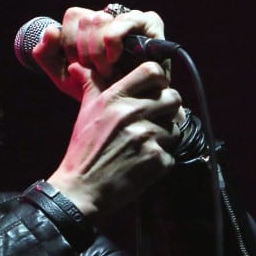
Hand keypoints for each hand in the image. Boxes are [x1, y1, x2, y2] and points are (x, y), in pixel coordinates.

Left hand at [31, 7, 165, 99]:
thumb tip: (51, 30)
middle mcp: (109, 16)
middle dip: (83, 51)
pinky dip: (112, 43)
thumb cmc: (96, 90)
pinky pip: (122, 22)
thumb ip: (45, 54)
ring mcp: (129, 17)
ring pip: (99, 19)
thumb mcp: (63, 75)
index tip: (77, 66)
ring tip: (105, 71)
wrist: (127, 107)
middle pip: (84, 18)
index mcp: (89, 25)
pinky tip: (114, 59)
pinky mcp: (149, 22)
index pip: (72, 16)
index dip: (70, 43)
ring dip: (97, 51)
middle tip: (93, 72)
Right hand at [46, 61, 180, 220]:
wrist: (80, 189)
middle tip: (156, 121)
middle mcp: (131, 113)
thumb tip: (79, 66)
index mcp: (114, 98)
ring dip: (164, 139)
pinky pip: (172, 154)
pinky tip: (142, 164)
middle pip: (173, 98)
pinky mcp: (156, 159)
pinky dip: (160, 161)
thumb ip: (91, 86)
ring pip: (175, 128)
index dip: (160, 80)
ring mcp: (146, 136)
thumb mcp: (85, 113)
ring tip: (143, 147)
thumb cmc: (82, 151)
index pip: (152, 71)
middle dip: (169, 110)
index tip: (156, 91)